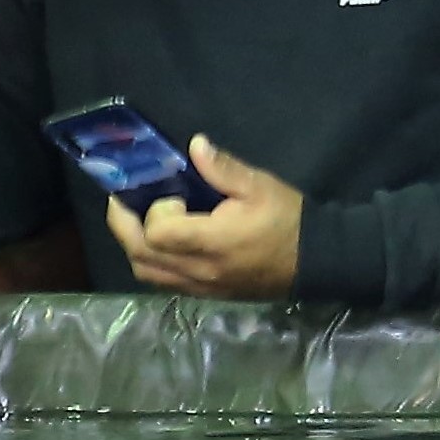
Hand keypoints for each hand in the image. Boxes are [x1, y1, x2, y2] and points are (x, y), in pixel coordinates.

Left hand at [101, 135, 301, 298]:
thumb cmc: (288, 221)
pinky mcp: (203, 294)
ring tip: (139, 219)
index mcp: (212, 243)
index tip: (172, 194)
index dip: (155, 210)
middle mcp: (199, 271)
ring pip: (146, 272)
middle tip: (124, 200)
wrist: (316, 261)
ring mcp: (199, 287)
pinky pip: (162, 280)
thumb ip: (223, 168)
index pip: (157, 232)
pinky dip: (151, 260)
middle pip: (140, 255)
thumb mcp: (260, 186)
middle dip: (124, 225)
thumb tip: (194, 146)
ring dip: (134, 245)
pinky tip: (160, 239)